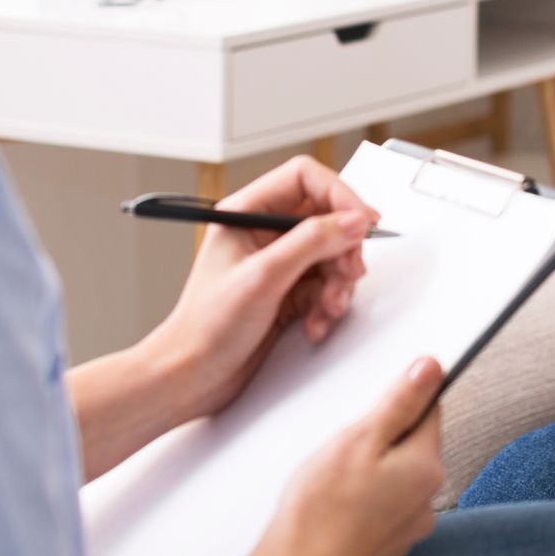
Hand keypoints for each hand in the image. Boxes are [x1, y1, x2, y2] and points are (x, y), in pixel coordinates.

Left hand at [142, 156, 379, 423]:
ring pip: (332, 254)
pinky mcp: (288, 291)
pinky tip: (314, 324)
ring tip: (327, 308)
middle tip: (350, 271)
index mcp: (246, 213)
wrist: (192, 376)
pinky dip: (328, 305)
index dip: (339, 194)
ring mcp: (278, 262)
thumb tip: (352, 221)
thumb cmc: (206, 327)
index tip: (362, 221)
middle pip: (326, 217)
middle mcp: (263, 232)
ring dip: (338, 283)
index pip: (304, 178)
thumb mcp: (263, 277)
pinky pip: (326, 285)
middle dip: (343, 248)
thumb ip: (311, 242)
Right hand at [254, 357, 446, 555]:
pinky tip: (339, 504)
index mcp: (426, 467)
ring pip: (398, 475)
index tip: (372, 410)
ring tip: (337, 480)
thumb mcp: (359, 439)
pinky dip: (367, 499)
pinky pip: (386, 504)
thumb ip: (401, 403)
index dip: (399, 402)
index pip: (429, 412)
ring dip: (375, 470)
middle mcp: (428, 498)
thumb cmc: (321, 508)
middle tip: (344, 449)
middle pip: (413, 445)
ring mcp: (411, 525)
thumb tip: (432, 369)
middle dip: (382, 439)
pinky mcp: (391, 542)